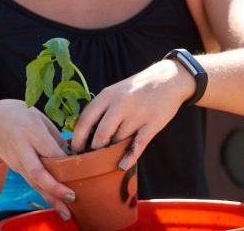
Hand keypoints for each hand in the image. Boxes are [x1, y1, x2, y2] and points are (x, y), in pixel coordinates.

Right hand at [0, 99, 73, 219]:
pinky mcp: (16, 169)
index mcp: (31, 131)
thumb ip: (57, 139)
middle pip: (38, 172)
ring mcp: (17, 161)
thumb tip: (76, 156)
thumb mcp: (41, 120)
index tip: (83, 171)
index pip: (50, 151)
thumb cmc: (23, 117)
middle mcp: (22, 149)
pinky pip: (32, 183)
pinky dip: (44, 194)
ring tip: (65, 212)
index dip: (66, 163)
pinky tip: (55, 203)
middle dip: (55, 188)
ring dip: (50, 199)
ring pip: (34, 183)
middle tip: (72, 198)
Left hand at [69, 59, 193, 169]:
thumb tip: (83, 135)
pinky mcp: (153, 123)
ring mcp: (138, 114)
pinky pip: (137, 145)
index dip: (77, 140)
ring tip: (110, 157)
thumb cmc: (138, 88)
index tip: (74, 151)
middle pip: (100, 135)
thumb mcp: (115, 91)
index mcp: (107, 95)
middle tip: (92, 158)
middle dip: (94, 150)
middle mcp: (121, 103)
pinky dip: (129, 157)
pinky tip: (123, 165)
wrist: (169, 78)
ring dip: (113, 151)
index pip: (85, 121)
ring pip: (119, 141)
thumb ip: (100, 109)